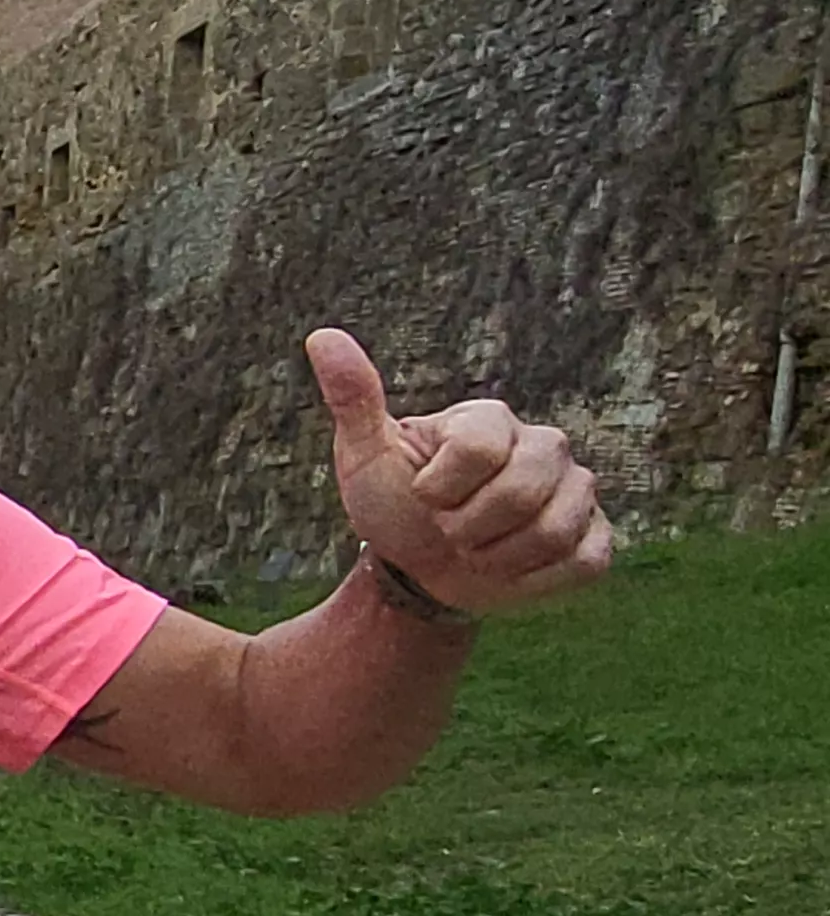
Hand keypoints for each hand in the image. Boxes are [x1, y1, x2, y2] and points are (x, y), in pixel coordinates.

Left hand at [307, 329, 611, 614]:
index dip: (439, 490)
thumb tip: (321, 336)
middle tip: (448, 529)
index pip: (479, 451)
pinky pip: (582, 562)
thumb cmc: (392, 505)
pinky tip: (513, 567)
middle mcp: (545, 445)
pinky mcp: (595, 536)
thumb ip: (353, 397)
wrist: (419, 568)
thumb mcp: (364, 455)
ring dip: (496, 558)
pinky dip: (536, 580)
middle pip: (519, 493)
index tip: (422, 495)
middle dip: (466, 528)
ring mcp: (576, 490)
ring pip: (552, 532)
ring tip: (478, 548)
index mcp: (491, 419)